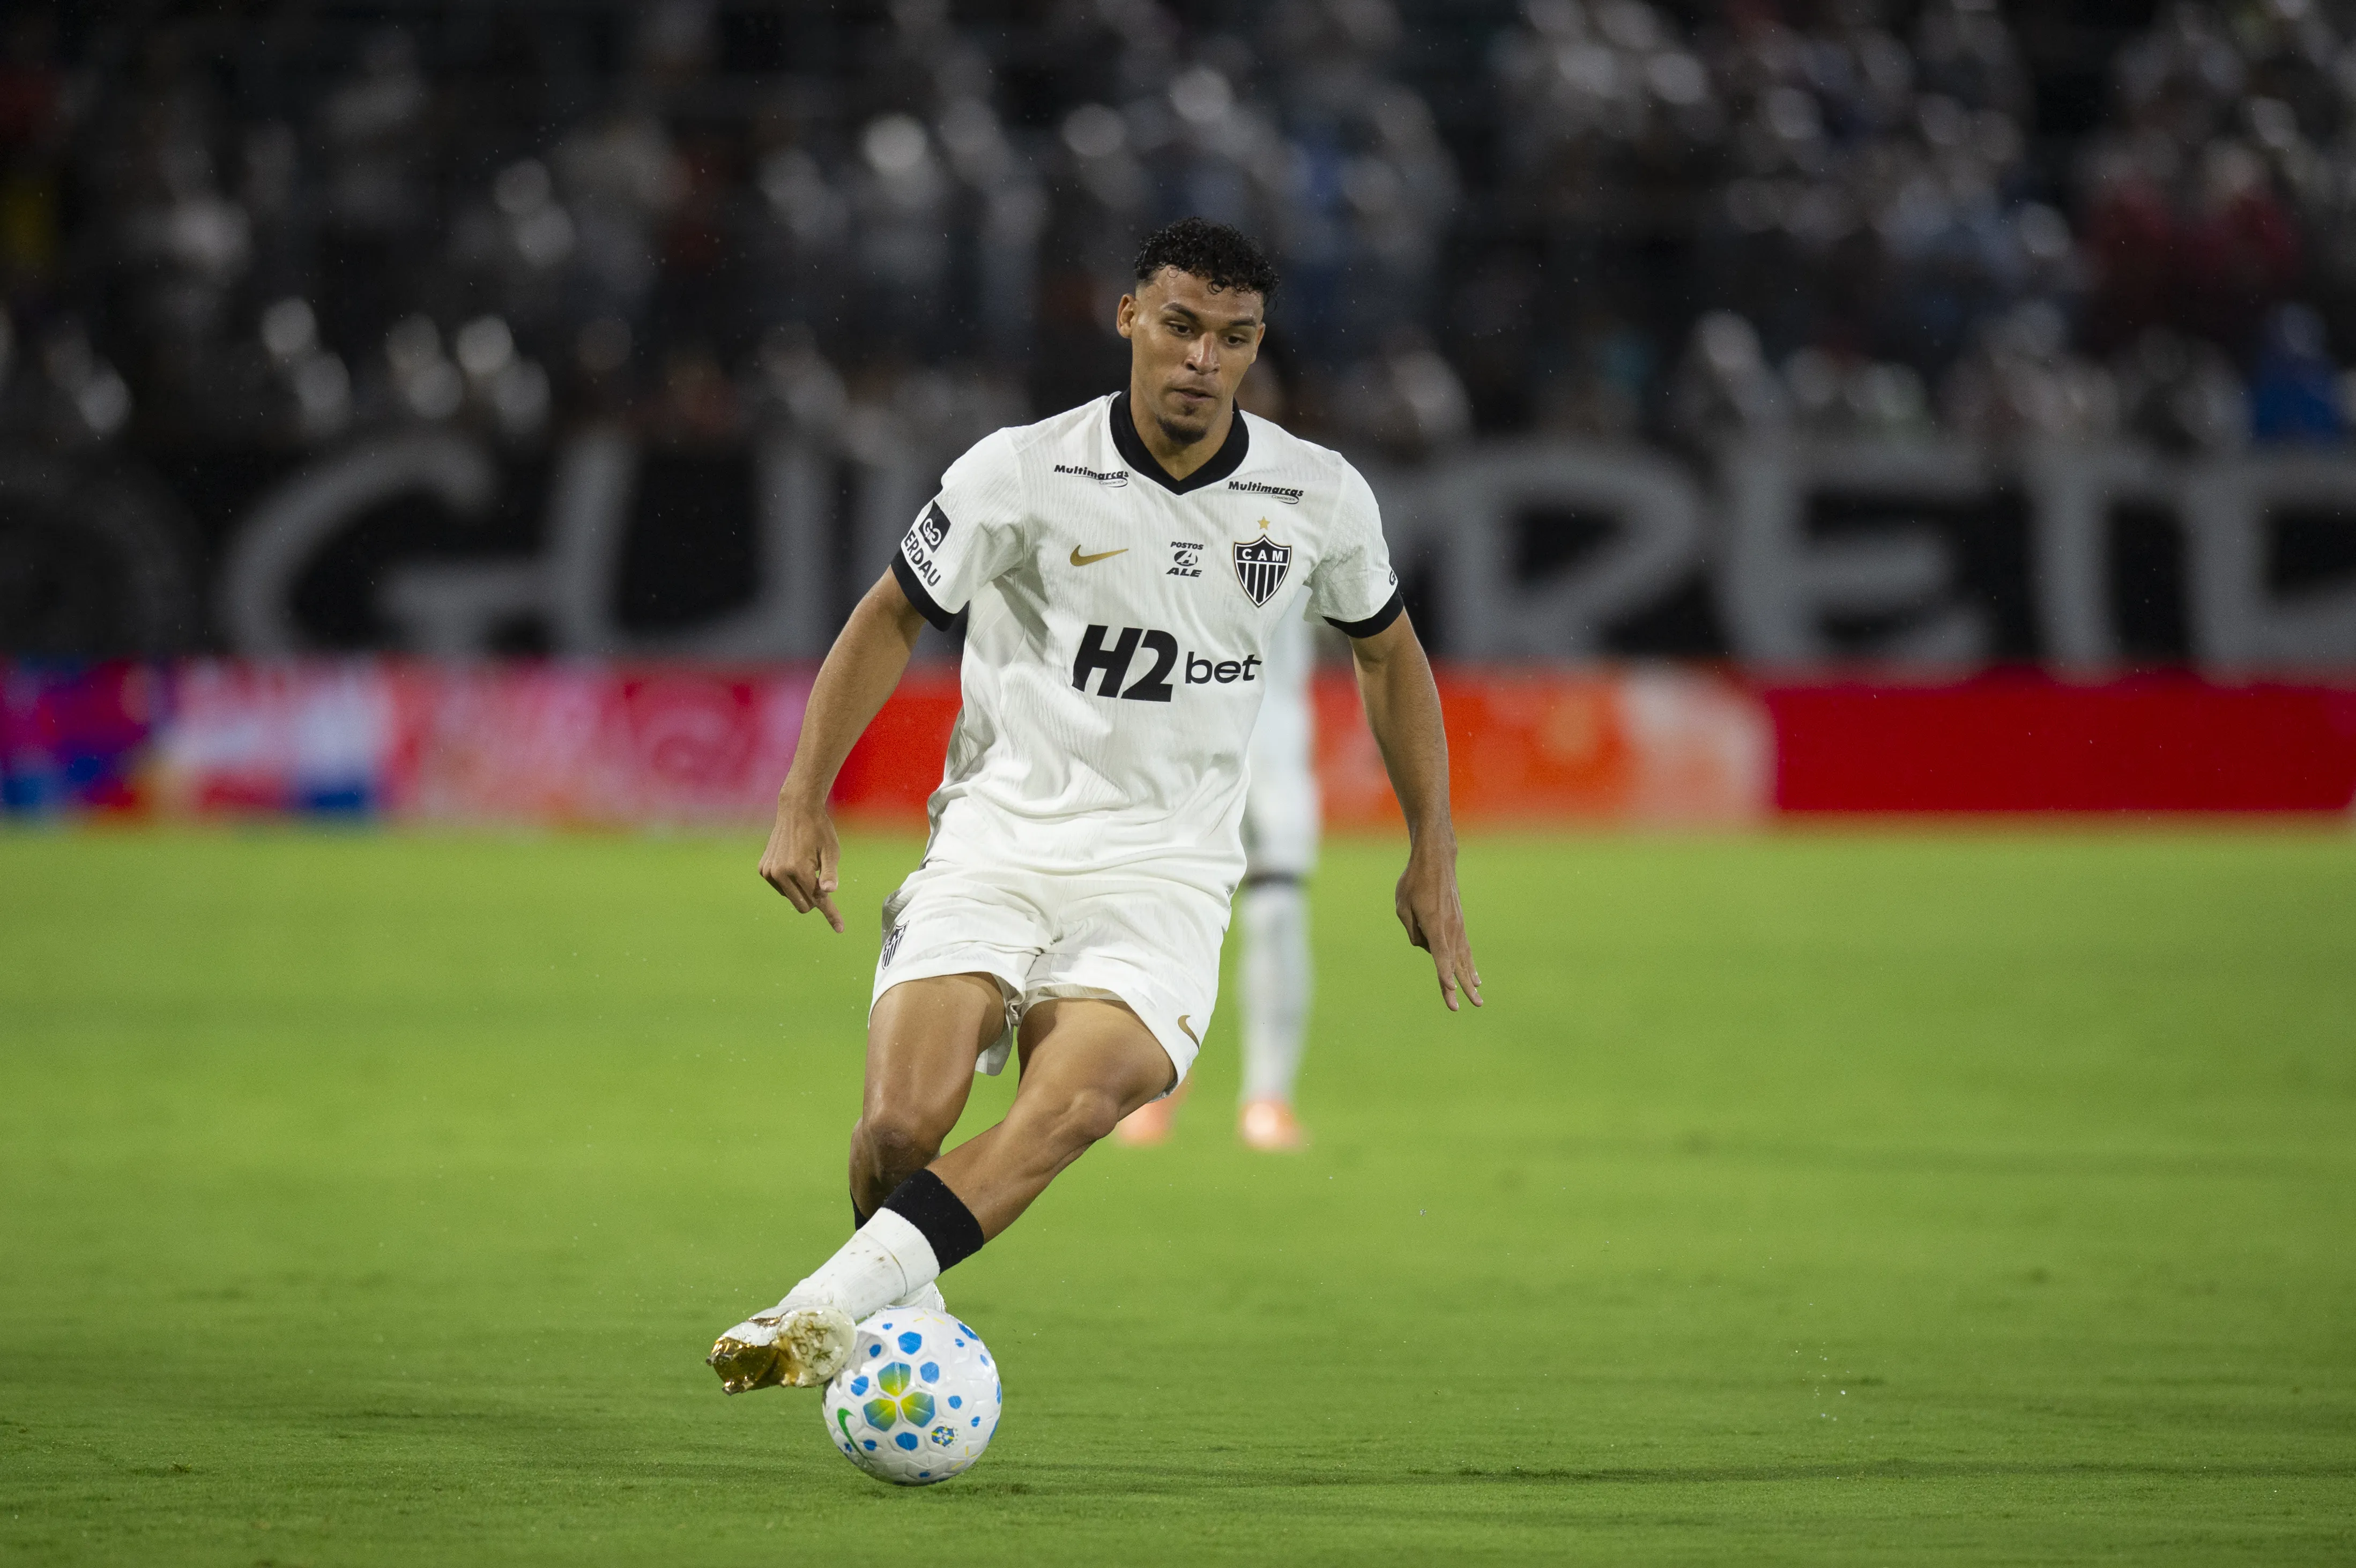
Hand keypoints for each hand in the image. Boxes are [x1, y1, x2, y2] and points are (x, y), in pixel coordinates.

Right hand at [757, 790, 843, 932]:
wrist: (796, 810)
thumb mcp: (831, 852)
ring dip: (802, 889)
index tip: (840, 929)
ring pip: (791, 898)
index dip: (831, 915)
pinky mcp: (763, 869)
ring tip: (807, 866)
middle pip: (803, 905)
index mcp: (799, 869)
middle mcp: (780, 873)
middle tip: (821, 879)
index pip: (819, 900)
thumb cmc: (819, 830)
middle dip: (815, 898)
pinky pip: (781, 889)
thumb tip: (829, 892)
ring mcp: (769, 872)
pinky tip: (794, 864)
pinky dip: (790, 883)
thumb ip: (830, 874)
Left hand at [1395, 837, 1480, 1011]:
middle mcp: (1449, 928)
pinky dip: (1470, 965)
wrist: (1436, 861)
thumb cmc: (1414, 882)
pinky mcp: (1459, 924)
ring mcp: (1457, 926)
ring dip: (1469, 980)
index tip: (1449, 987)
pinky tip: (1476, 979)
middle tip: (1466, 1006)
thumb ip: (1412, 931)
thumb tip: (1424, 947)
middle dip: (1459, 986)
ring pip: (1463, 959)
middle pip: (1454, 963)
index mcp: (1434, 923)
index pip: (1440, 954)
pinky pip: (1465, 950)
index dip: (1443, 972)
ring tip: (1478, 999)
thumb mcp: (1402, 906)